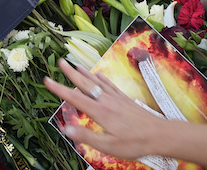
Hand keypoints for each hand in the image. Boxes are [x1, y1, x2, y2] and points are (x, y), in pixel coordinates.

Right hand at [44, 60, 169, 161]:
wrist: (159, 135)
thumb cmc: (134, 143)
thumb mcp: (108, 145)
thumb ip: (86, 136)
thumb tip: (65, 129)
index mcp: (100, 112)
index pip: (74, 98)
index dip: (59, 89)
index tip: (47, 80)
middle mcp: (107, 101)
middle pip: (85, 84)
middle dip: (71, 73)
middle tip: (60, 62)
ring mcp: (116, 99)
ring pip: (97, 82)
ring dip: (85, 73)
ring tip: (75, 65)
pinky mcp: (125, 100)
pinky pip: (110, 85)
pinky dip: (102, 79)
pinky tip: (99, 75)